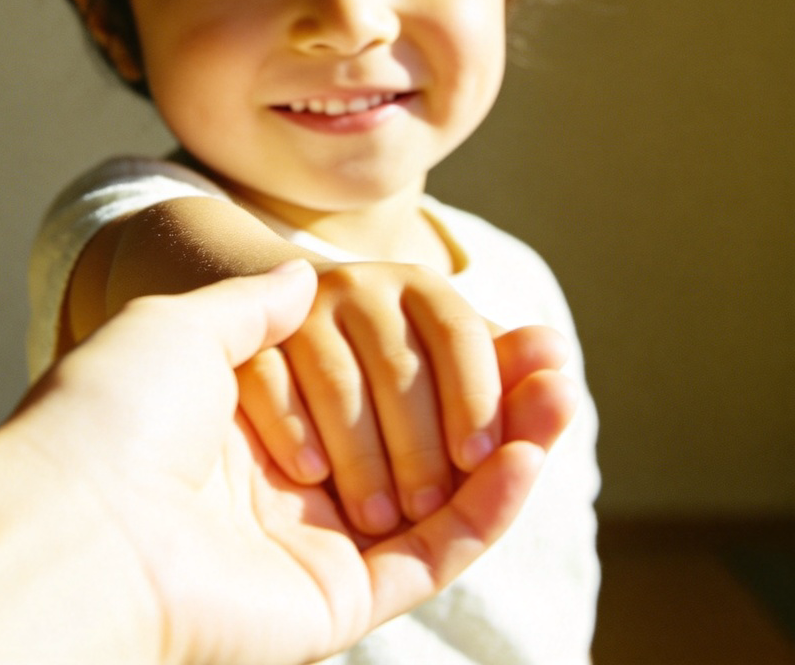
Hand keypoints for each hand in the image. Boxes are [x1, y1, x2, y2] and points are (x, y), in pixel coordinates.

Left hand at [0, 261, 568, 664]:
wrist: (72, 513)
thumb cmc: (115, 410)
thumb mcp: (186, 323)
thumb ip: (255, 304)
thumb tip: (302, 275)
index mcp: (266, 414)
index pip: (385, 381)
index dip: (448, 356)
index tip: (505, 325)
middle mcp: (299, 479)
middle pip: (426, 439)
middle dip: (495, 399)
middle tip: (553, 361)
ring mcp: (321, 540)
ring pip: (444, 497)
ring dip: (512, 447)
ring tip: (563, 394)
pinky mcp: (339, 597)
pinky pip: (434, 553)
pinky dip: (491, 507)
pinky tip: (530, 452)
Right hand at [237, 261, 569, 534]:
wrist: (285, 334)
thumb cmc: (388, 375)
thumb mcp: (445, 375)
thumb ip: (500, 379)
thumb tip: (558, 357)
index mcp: (419, 289)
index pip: (460, 335)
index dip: (477, 397)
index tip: (484, 462)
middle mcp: (360, 286)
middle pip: (401, 366)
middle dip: (420, 446)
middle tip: (428, 510)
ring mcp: (299, 312)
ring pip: (337, 381)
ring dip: (363, 454)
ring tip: (377, 518)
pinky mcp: (246, 338)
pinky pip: (269, 381)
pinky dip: (293, 428)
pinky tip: (312, 475)